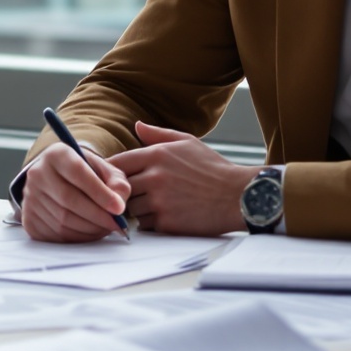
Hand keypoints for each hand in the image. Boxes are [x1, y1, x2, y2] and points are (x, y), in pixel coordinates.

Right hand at [19, 141, 131, 242]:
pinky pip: (55, 234)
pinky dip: (78, 238)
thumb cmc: (86, 175)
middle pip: (69, 199)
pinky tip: (90, 232)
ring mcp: (30, 198)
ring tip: (106, 227)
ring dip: (90, 229)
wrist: (58, 182)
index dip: (99, 192)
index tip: (119, 208)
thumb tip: (119, 205)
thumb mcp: (104, 170)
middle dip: (98, 215)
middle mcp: (37, 173)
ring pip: (63, 220)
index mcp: (57, 154)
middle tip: (117, 224)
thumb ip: (117, 183)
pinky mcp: (28, 219)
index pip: (77, 172)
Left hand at [109, 122, 253, 235]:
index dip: (111, 172)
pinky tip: (167, 216)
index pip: (116, 163)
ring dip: (138, 209)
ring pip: (131, 208)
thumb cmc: (213, 168)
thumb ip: (158, 135)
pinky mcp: (167, 223)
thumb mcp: (188, 143)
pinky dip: (151, 223)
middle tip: (136, 193)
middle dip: (125, 192)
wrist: (239, 196)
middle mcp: (154, 177)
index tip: (113, 178)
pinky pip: (145, 225)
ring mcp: (160, 201)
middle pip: (120, 188)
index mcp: (156, 155)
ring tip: (157, 204)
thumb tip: (136, 126)